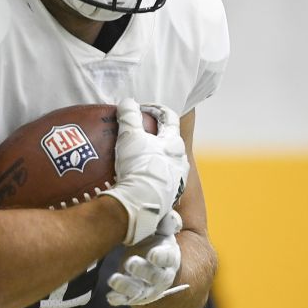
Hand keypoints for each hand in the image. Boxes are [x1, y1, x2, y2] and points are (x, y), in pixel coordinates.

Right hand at [99, 99, 189, 244]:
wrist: (141, 204)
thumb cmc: (139, 166)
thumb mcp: (131, 136)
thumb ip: (129, 116)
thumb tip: (127, 102)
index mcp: (175, 144)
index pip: (169, 117)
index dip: (154, 108)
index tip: (140, 108)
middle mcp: (180, 162)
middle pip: (170, 142)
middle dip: (155, 136)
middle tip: (138, 134)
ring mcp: (176, 182)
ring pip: (168, 164)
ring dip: (155, 158)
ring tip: (136, 159)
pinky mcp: (168, 199)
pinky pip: (161, 183)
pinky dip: (151, 178)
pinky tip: (138, 181)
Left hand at [107, 210, 189, 306]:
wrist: (151, 260)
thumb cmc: (155, 240)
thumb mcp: (161, 229)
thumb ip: (165, 222)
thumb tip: (172, 219)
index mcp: (169, 256)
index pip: (168, 258)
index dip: (161, 257)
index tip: (152, 255)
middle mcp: (161, 275)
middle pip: (154, 276)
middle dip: (142, 270)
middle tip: (130, 263)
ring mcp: (148, 287)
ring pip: (140, 290)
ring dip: (127, 286)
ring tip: (113, 280)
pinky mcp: (134, 295)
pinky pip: (127, 299)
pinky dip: (118, 298)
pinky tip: (110, 297)